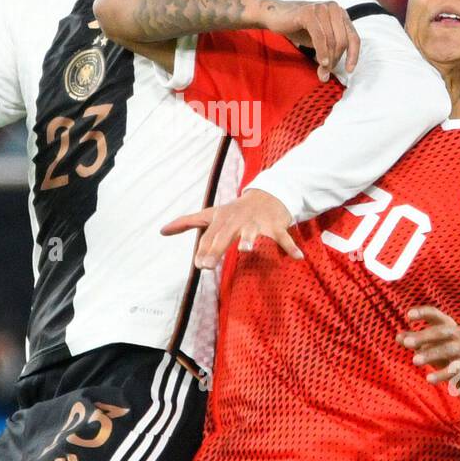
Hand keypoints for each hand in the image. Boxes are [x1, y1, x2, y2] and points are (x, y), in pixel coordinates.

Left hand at [160, 188, 301, 269]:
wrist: (267, 195)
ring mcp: (256, 222)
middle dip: (216, 249)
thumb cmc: (235, 210)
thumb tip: (162, 231)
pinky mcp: (275, 225)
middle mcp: (237, 220)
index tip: (199, 265)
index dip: (203, 250)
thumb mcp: (211, 214)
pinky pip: (282, 237)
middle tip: (208, 265)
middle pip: (224, 236)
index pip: (209, 236)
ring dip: (249, 240)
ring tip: (246, 250)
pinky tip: (297, 257)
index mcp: (221, 219)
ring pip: (252, 232)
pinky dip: (290, 247)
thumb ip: (187, 223)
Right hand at [261, 0, 359, 81]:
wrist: (274, 15)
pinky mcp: (309, 13)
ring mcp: (321, 9)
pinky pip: (320, 37)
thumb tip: (331, 71)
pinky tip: (321, 62)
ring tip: (321, 71)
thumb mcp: (319, 39)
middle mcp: (334, 8)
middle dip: (336, 60)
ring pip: (331, 40)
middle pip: (342, 41)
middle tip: (326, 72)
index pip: (353, 37)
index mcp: (340, 13)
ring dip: (327, 59)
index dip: (354, 55)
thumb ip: (329, 50)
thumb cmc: (298, 27)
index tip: (350, 70)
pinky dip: (322, 52)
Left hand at [397, 306, 459, 385]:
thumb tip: (398, 337)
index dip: (422, 313)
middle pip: (441, 332)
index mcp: (447, 324)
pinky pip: (456, 369)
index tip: (408, 315)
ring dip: (430, 354)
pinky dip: (442, 374)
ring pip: (447, 349)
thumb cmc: (445, 353)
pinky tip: (429, 379)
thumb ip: (414, 340)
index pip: (435, 314)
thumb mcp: (429, 345)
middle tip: (406, 343)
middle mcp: (458, 333)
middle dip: (423, 337)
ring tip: (414, 361)